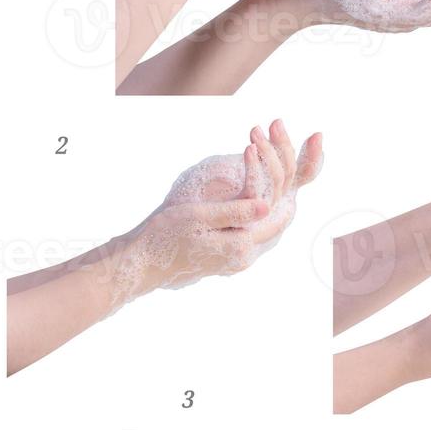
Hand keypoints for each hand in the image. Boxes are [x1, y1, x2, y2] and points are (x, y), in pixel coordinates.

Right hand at [114, 120, 321, 299]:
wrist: (141, 263)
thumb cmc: (165, 235)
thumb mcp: (199, 217)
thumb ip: (235, 213)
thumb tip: (267, 204)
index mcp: (240, 246)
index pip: (276, 218)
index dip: (284, 190)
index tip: (289, 166)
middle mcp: (243, 257)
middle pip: (274, 224)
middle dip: (282, 195)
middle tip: (285, 167)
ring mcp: (235, 259)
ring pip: (262, 229)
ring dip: (269, 204)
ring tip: (274, 178)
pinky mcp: (225, 257)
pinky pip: (249, 233)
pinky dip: (254, 214)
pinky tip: (254, 198)